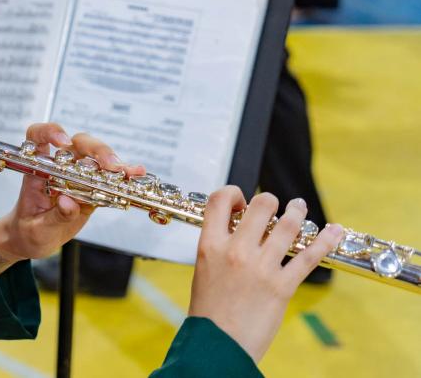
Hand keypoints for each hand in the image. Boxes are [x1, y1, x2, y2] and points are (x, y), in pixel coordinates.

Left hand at [0, 123, 144, 274]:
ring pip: (95, 156)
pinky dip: (122, 175)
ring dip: (111, 161)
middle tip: (109, 164)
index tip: (63, 142)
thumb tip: (68, 203)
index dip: (49, 132)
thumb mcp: (37, 228)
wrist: (34, 238)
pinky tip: (135, 174)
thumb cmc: (28, 229)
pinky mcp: (92, 188)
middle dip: (95, 149)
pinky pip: (108, 178)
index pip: (38, 138)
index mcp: (38, 170)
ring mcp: (77, 175)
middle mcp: (59, 166)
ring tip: (124, 172)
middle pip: (77, 143)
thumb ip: (54, 217)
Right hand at [188, 187, 343, 361]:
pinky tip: (334, 231)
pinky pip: (309, 255)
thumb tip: (241, 230)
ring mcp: (261, 267)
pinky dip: (326, 240)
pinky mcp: (282, 285)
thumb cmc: (210, 312)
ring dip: (298, 212)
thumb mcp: (204, 270)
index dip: (234, 194)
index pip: (220, 200)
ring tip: (299, 208)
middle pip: (261, 205)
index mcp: (210, 245)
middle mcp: (236, 250)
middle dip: (271, 201)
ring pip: (288, 224)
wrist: (218, 345)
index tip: (241, 203)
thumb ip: (220, 247)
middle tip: (274, 207)